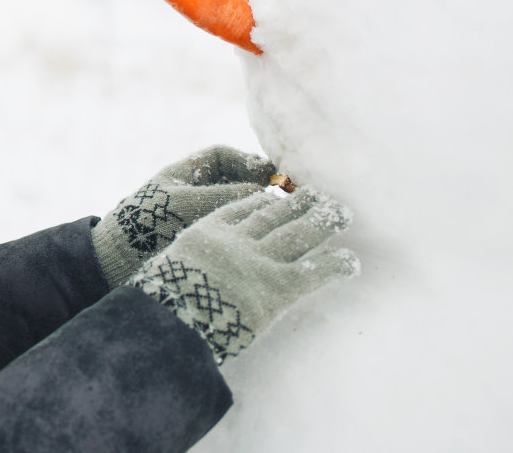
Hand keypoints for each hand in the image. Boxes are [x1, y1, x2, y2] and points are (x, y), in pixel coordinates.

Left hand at [90, 145, 276, 287]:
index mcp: (183, 173)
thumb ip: (225, 195)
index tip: (271, 174)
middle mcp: (192, 191)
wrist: (118, 260)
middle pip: (232, 181)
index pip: (222, 157)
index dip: (248, 161)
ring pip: (233, 206)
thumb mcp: (187, 203)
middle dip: (256, 187)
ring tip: (275, 221)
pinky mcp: (200, 239)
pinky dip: (244, 231)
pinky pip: (228, 229)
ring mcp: (196, 216)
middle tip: (283, 199)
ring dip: (253, 211)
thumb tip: (264, 192)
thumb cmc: (147, 223)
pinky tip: (258, 240)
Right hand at [127, 187, 358, 362]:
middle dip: (299, 203)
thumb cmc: (160, 300)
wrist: (169, 318)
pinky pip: (316, 271)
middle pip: (274, 213)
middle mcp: (237, 240)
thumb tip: (187, 274)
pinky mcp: (278, 286)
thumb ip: (185, 263)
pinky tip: (352, 263)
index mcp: (207, 231)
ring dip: (324, 221)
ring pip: (299, 233)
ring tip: (343, 212)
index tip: (274, 194)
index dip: (261, 199)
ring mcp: (259, 260)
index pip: (239, 207)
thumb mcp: (165, 268)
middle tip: (319, 193)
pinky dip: (337, 265)